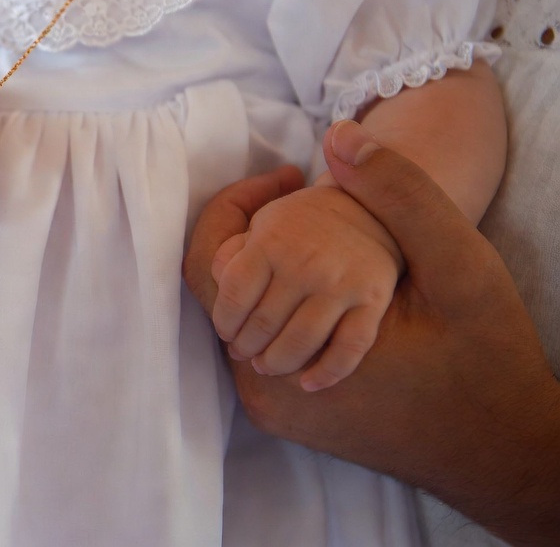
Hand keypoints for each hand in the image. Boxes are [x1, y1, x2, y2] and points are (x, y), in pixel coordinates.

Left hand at [184, 120, 559, 545]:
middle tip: (301, 210)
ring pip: (236, 324)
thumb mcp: (455, 261)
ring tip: (316, 250)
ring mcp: (274, 410)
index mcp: (291, 345)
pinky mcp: (288, 420)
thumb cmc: (483, 353)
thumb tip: (340, 137)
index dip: (237, 211)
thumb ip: (397, 197)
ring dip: (262, 284)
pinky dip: (275, 318)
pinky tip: (320, 295)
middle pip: (218, 296)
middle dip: (248, 246)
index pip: (212, 266)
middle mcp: (265, 388)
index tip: (288, 180)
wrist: (503, 443)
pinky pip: (257, 355)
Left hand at [211, 182, 401, 390]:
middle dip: (247, 347)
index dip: (224, 323)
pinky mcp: (373, 301)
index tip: (227, 331)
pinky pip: (348, 349)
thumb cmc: (302, 223)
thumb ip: (233, 254)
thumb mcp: (261, 223)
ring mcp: (341, 284)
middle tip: (245, 353)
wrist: (368, 207)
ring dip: (278, 363)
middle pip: (264, 325)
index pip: (234, 297)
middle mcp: (305, 264)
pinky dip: (327, 373)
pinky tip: (309, 383)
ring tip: (268, 366)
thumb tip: (218, 285)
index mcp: (271, 242)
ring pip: (301, 343)